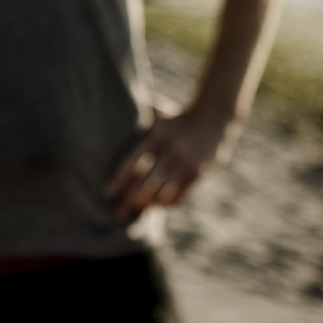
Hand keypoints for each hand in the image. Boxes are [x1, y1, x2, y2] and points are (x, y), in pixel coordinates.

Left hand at [105, 101, 240, 218]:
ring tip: (137, 210)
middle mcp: (169, 151)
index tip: (109, 192)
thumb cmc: (178, 117)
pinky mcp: (197, 173)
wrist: (213, 117)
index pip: (133, 161)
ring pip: (162, 194)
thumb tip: (118, 110)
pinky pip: (179, 196)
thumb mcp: (159, 113)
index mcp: (156, 135)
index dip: (120, 179)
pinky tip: (157, 206)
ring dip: (148, 205)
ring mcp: (184, 163)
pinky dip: (166, 204)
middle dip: (130, 200)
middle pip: (145, 183)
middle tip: (118, 211)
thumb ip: (140, 117)